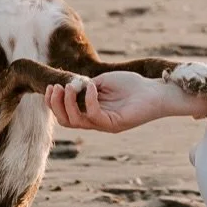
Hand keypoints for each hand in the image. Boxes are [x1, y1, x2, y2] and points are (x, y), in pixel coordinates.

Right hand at [44, 71, 171, 133]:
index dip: (54, 103)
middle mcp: (95, 121)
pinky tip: (92, 86)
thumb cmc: (131, 85)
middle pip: (66, 121)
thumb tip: (68, 86)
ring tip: (69, 87)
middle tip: (56, 88)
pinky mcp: (113, 124)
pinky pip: (94, 115)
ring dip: (68, 103)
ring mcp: (103, 124)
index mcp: (90, 111)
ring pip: (76, 121)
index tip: (51, 86)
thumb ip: (85, 86)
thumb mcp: (103, 82)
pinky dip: (89, 100)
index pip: (65, 114)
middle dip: (56, 105)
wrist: (154, 91)